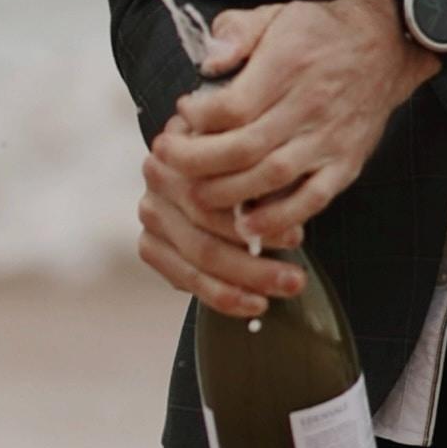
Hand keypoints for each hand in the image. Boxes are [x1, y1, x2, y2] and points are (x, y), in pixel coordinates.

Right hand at [137, 145, 302, 318]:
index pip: (217, 197)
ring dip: (244, 284)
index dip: (259, 221)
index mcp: (181, 148)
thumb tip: (285, 210)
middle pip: (205, 233)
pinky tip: (253, 303)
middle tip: (294, 279)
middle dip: (255, 264)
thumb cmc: (242, 153)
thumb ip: (263, 171)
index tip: (296, 237)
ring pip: (197, 262)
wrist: (212, 154)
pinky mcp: (150, 245)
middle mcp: (159, 179)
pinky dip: (221, 296)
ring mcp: (151, 213)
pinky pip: (184, 279)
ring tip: (281, 292)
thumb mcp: (254, 144)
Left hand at [146, 0, 433, 253]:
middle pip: (244, 147)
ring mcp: (329, 140)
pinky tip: (247, 225)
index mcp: (287, 66)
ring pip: (272, 177)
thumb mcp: (274, 14)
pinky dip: (279, 218)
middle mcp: (309, 106)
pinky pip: (312, 200)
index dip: (198, 117)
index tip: (180, 115)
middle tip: (167, 160)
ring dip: (227, 194)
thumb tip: (207, 64)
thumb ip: (236, 32)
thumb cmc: (317, 32)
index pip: (233, 106)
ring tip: (193, 194)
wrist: (384, 46)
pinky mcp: (346, 164)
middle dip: (197, 162)